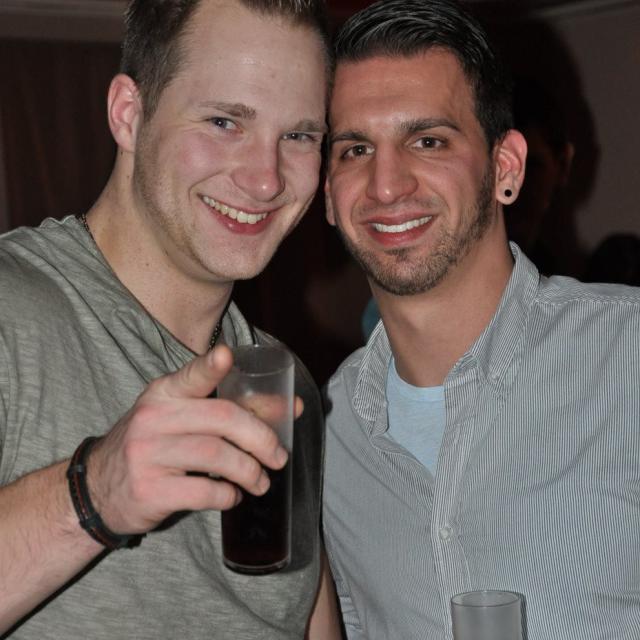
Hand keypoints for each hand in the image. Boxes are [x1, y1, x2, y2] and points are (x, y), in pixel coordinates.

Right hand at [85, 345, 291, 534]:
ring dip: (250, 472)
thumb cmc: (153, 446)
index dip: (210, 366)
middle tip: (279, 456)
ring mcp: (148, 454)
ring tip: (261, 481)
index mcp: (164, 394)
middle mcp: (153, 418)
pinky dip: (228, 496)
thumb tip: (290, 408)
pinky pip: (204, 491)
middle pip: (221, 418)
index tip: (227, 356)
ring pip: (217, 456)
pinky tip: (232, 496)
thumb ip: (225, 409)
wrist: (98, 489)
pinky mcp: (150, 490)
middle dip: (261, 438)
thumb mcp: (178, 418)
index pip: (191, 376)